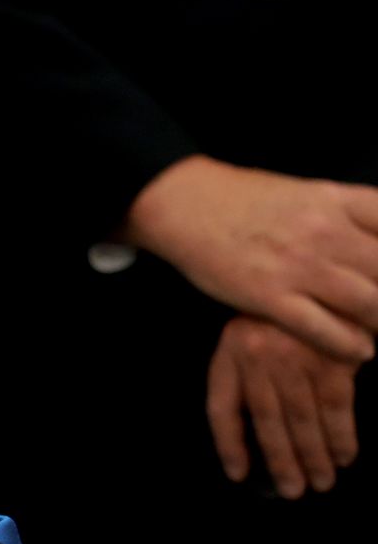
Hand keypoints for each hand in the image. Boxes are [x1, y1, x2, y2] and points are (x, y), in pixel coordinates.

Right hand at [126, 156, 377, 361]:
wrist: (185, 204)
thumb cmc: (244, 199)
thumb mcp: (307, 192)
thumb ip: (348, 214)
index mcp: (336, 201)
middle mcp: (325, 232)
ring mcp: (298, 266)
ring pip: (370, 303)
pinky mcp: (270, 296)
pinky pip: (324, 329)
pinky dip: (350, 345)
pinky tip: (360, 351)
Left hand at [207, 315, 358, 499]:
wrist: (325, 276)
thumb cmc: (286, 312)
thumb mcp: (252, 331)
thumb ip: (248, 371)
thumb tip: (255, 433)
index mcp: (231, 350)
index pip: (222, 408)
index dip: (229, 445)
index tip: (238, 474)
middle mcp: (258, 356)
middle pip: (267, 422)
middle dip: (280, 461)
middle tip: (292, 491)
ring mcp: (296, 358)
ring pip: (302, 420)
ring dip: (313, 456)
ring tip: (320, 483)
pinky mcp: (333, 358)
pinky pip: (336, 409)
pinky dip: (340, 437)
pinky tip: (343, 457)